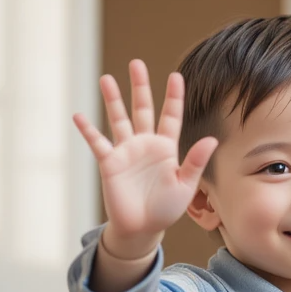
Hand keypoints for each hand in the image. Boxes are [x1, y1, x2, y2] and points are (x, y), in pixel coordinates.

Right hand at [73, 60, 217, 257]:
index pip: (170, 117)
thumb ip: (196, 162)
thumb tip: (211, 140)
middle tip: (136, 63)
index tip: (175, 76)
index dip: (173, 97)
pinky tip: (79, 115)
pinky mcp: (110, 163)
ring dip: (112, 100)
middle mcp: (145, 144)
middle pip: (142, 109)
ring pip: (118, 119)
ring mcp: (126, 151)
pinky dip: (88, 130)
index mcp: (167, 148)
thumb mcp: (186, 185)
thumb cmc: (166, 208)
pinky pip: (97, 143)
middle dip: (140, 87)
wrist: (143, 228)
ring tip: (106, 78)